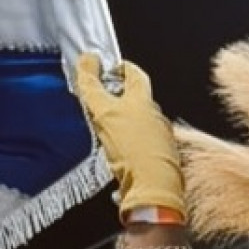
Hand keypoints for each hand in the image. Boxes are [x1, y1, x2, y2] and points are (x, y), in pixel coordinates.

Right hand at [73, 55, 186, 219]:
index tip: (109, 68)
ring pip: (140, 123)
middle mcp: (157, 117)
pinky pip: (142, 146)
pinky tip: (119, 154)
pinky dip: (130, 145)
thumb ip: (92, 86)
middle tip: (101, 100)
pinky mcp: (161, 160)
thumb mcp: (104, 112)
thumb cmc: (132, 150)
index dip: (121, 67)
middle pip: (138, 99)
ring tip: (107, 130)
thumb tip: (87, 59)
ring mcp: (162, 140)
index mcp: (144, 101)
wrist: (153, 189)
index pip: (135, 73)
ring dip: (125, 123)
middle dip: (119, 98)